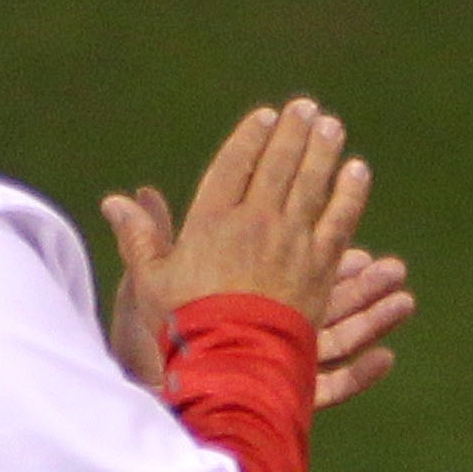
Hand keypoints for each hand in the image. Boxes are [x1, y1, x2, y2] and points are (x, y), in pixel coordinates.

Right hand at [95, 101, 388, 398]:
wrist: (231, 363)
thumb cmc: (183, 328)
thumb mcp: (150, 283)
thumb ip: (139, 238)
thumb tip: (115, 202)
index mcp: (211, 221)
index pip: (233, 166)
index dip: (250, 139)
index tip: (265, 116)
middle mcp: (254, 222)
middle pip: (278, 166)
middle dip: (292, 133)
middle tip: (307, 108)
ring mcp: (291, 242)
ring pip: (312, 185)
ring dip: (323, 152)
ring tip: (332, 127)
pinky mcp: (319, 267)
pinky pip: (339, 221)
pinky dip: (348, 194)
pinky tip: (357, 172)